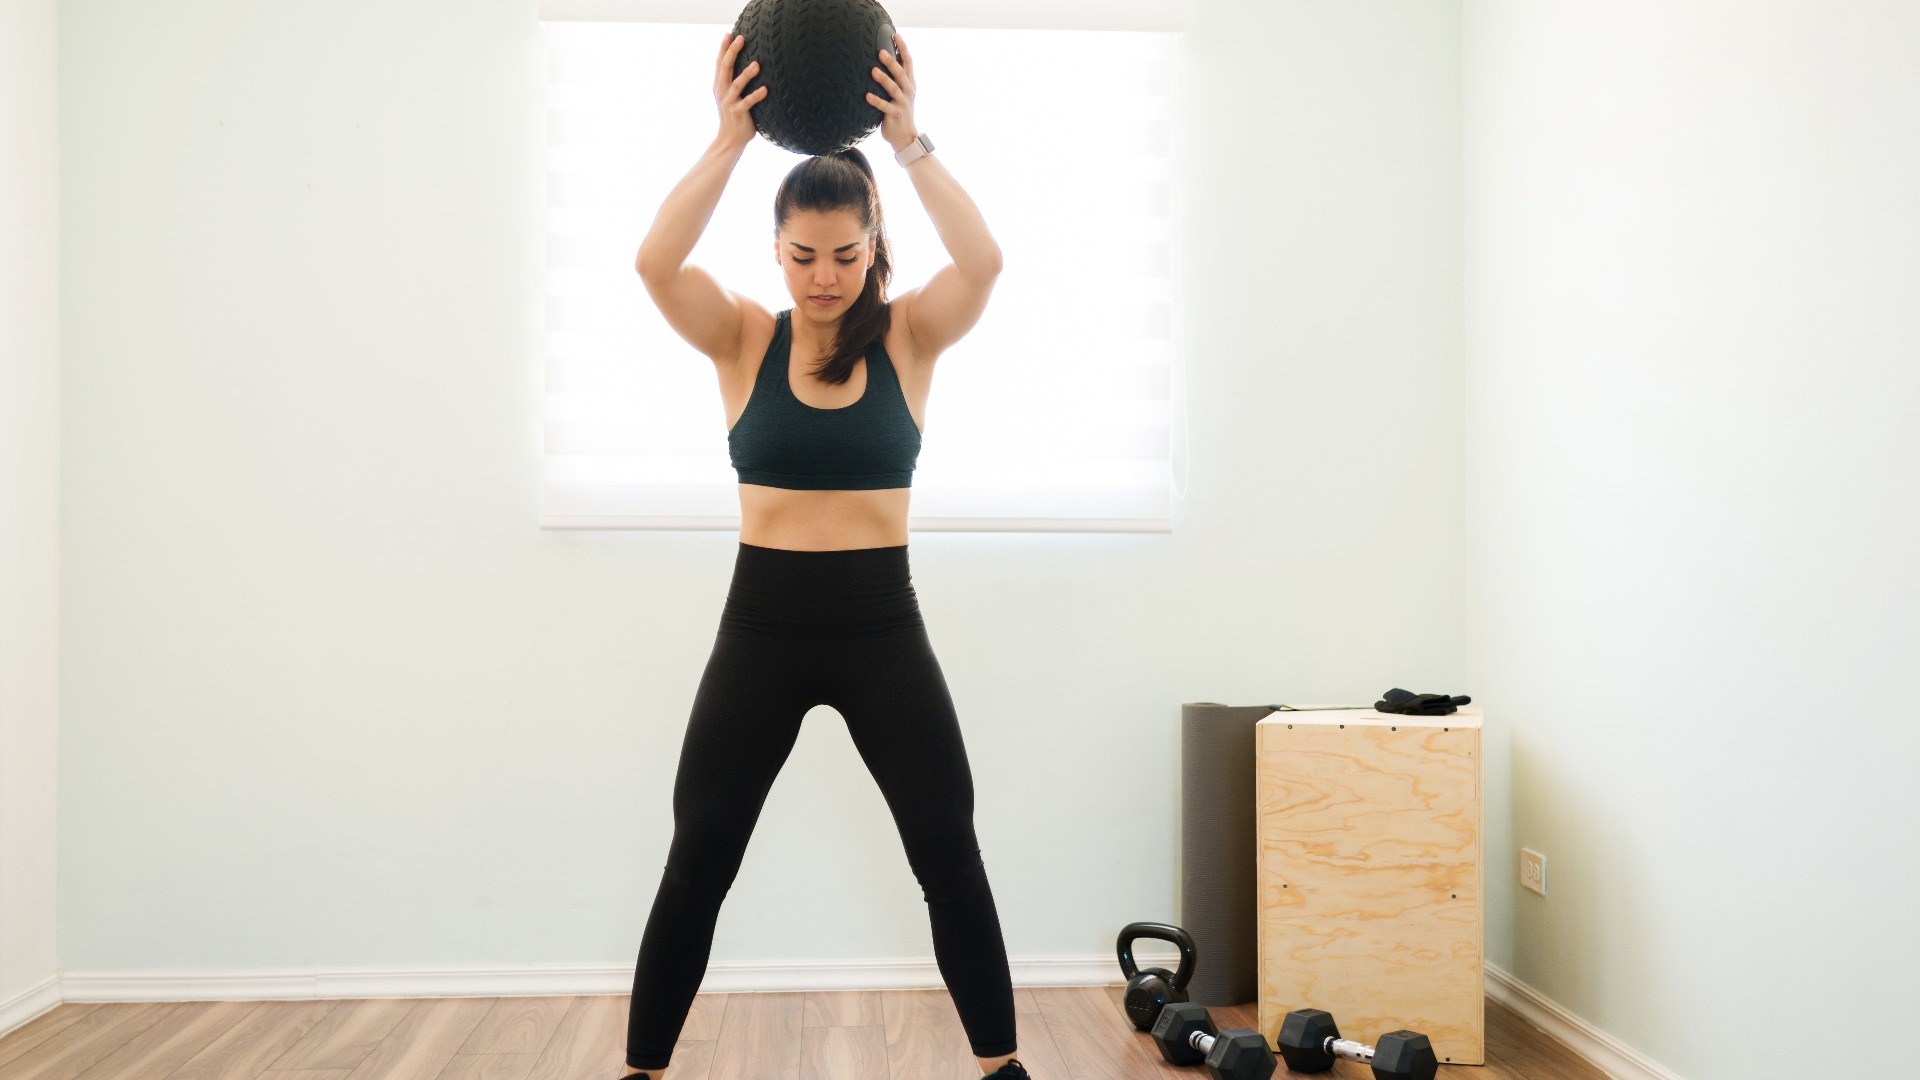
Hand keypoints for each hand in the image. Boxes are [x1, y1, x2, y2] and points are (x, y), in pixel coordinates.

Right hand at [714, 31, 766, 149]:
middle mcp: (722, 91)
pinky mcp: (739, 113)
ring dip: (747, 74)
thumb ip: (733, 81)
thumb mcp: (729, 96)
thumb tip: (748, 63)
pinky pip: (748, 103)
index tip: (729, 34)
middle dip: (732, 52)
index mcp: (719, 85)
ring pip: (737, 85)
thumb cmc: (734, 115)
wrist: (730, 139)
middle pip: (726, 68)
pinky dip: (756, 96)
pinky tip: (766, 89)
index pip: (720, 63)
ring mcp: (730, 102)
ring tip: (757, 64)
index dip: (723, 48)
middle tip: (742, 38)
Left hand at [865, 32, 917, 153]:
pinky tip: (866, 96)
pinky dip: (876, 101)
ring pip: (894, 88)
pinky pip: (885, 106)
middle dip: (891, 61)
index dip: (903, 48)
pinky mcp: (895, 114)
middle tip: (880, 51)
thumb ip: (896, 78)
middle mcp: (908, 91)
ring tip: (873, 71)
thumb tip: (884, 59)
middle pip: (901, 73)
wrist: (905, 136)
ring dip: (883, 79)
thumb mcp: (902, 93)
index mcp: (910, 83)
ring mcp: (902, 103)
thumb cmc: (899, 111)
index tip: (896, 35)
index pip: (908, 62)